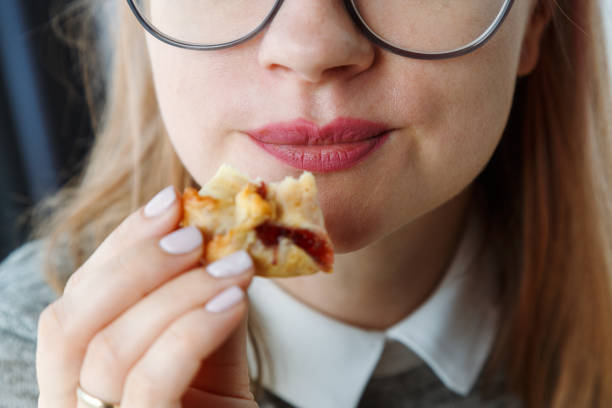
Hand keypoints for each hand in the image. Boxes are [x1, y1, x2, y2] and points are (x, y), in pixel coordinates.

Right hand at [36, 186, 257, 406]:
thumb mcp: (208, 351)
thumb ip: (202, 301)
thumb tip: (216, 236)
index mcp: (79, 378)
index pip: (77, 303)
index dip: (120, 246)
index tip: (171, 202)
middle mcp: (69, 407)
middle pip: (71, 321)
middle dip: (137, 264)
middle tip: (197, 234)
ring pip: (109, 347)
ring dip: (180, 291)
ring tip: (237, 265)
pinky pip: (149, 381)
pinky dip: (192, 327)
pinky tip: (235, 301)